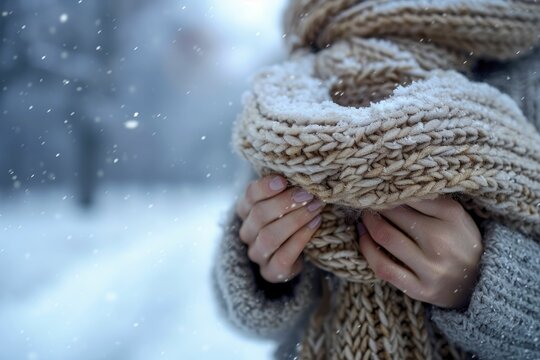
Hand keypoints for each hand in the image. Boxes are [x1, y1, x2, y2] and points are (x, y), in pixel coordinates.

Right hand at [236, 175, 324, 282]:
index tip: (284, 180)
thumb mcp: (285, 201)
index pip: (250, 195)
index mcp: (246, 210)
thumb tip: (303, 172)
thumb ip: (288, 188)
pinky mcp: (270, 272)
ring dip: (295, 220)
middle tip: (309, 194)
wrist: (291, 256)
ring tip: (316, 208)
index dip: (265, 187)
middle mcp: (247, 232)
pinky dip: (300, 239)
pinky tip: (315, 225)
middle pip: (260, 215)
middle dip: (286, 203)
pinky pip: (283, 257)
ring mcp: (257, 253)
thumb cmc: (290, 218)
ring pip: (269, 237)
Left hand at [358, 197, 482, 308]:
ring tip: (364, 217)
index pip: (411, 196)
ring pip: (386, 238)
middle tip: (366, 200)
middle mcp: (442, 243)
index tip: (379, 187)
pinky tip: (363, 238)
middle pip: (395, 215)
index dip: (390, 190)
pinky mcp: (419, 290)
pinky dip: (367, 249)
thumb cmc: (460, 242)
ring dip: (368, 224)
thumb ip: (429, 199)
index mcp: (452, 217)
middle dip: (376, 205)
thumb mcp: (455, 215)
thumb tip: (393, 187)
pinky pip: (383, 267)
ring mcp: (431, 269)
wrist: (480, 284)